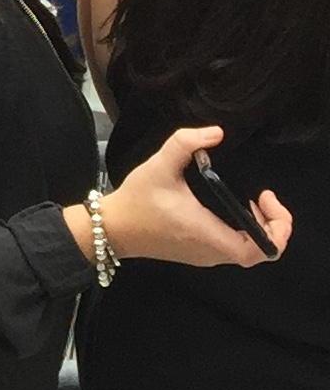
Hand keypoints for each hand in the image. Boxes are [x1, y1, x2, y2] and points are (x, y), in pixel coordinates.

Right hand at [104, 127, 291, 271]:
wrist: (112, 229)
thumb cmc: (136, 201)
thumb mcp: (158, 166)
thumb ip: (185, 143)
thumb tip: (216, 132)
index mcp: (207, 233)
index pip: (261, 250)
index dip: (277, 228)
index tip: (263, 198)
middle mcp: (211, 252)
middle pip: (261, 251)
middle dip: (272, 224)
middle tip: (261, 197)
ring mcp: (205, 257)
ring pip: (249, 251)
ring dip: (259, 229)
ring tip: (250, 202)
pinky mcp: (198, 255)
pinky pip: (234, 249)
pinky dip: (244, 233)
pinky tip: (230, 209)